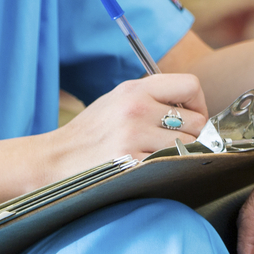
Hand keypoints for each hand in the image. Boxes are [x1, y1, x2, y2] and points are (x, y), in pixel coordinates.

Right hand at [52, 73, 208, 168]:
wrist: (55, 159)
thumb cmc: (91, 133)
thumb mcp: (118, 101)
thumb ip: (153, 98)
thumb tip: (194, 109)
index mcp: (135, 89)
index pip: (190, 85)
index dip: (198, 104)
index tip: (190, 118)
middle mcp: (136, 108)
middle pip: (196, 121)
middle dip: (191, 135)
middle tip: (174, 143)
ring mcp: (134, 136)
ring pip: (187, 146)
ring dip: (179, 154)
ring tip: (158, 155)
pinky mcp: (131, 162)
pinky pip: (169, 164)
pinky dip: (165, 168)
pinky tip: (147, 167)